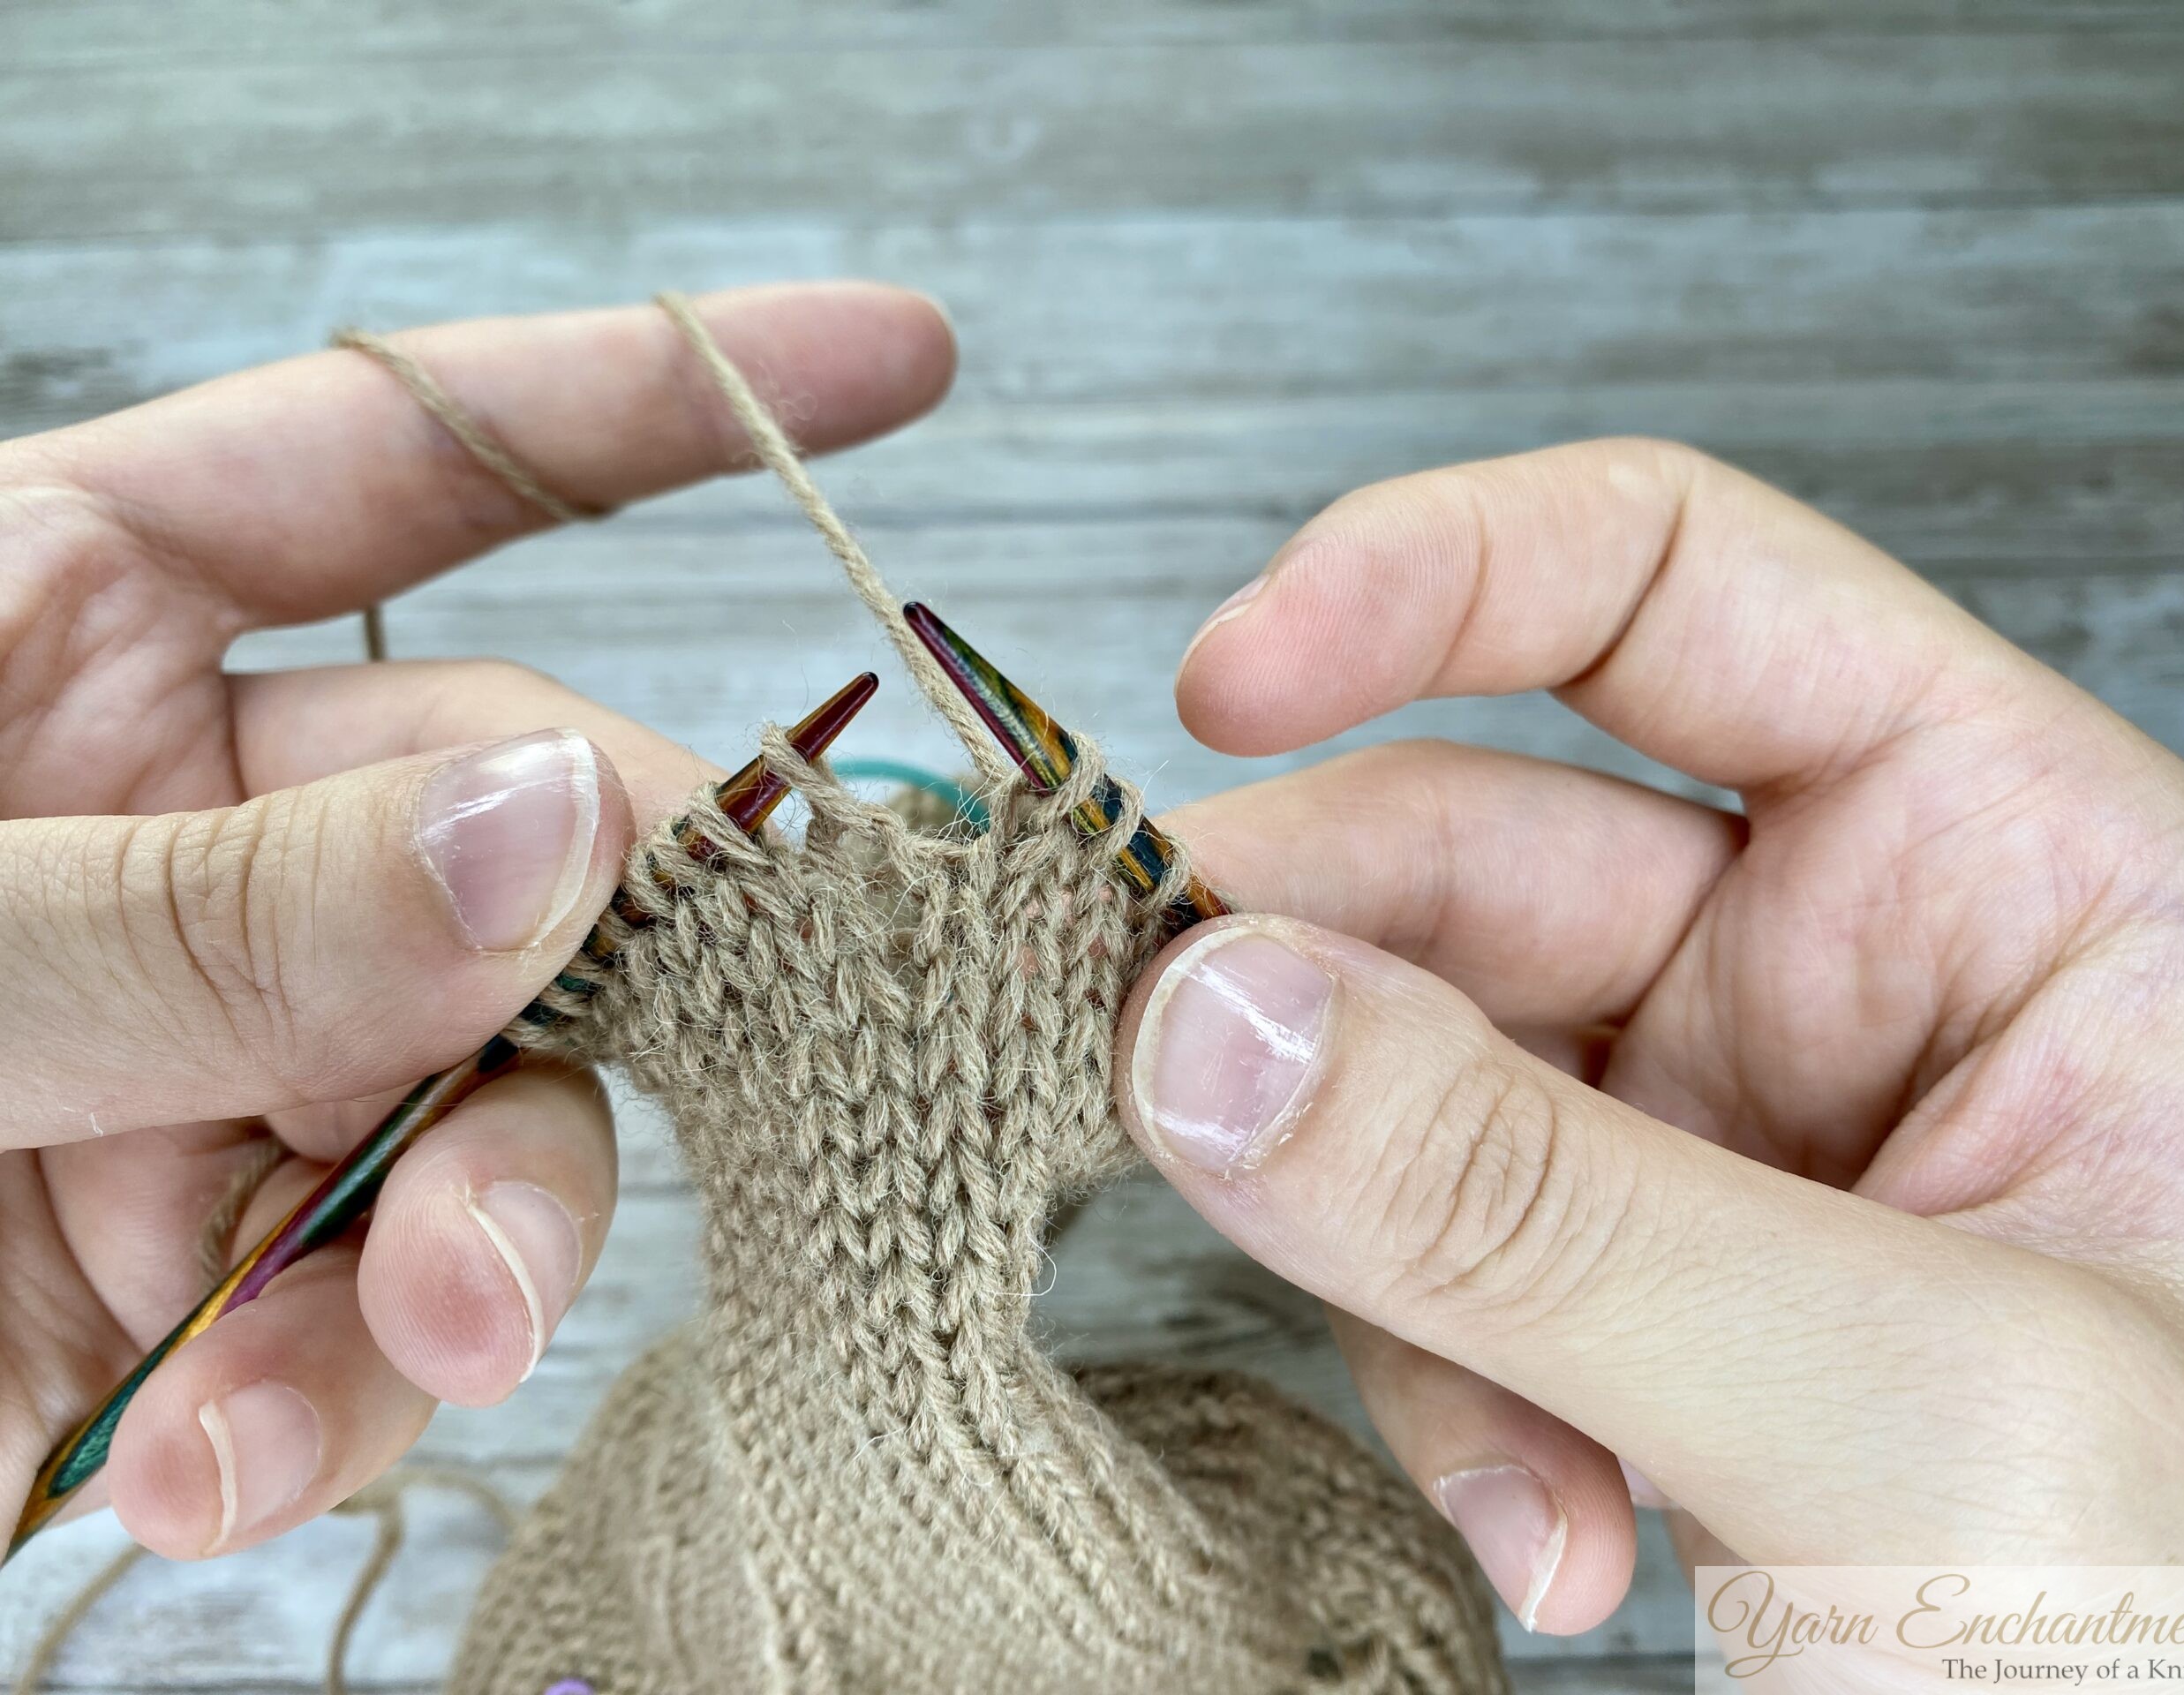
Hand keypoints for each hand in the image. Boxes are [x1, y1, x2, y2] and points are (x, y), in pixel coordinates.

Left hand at [0, 285, 953, 1557]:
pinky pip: (355, 1315)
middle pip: (522, 852)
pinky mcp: (176, 1280)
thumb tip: (581, 834)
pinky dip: (325, 1401)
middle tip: (635, 1089)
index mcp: (68, 622)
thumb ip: (204, 908)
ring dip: (460, 1254)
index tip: (898, 362)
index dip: (663, 398)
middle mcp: (185, 828)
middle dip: (597, 988)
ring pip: (477, 1110)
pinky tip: (213, 1467)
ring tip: (356, 1373)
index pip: (418, 464)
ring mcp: (199, 1058)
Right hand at [1115, 439, 2183, 1633]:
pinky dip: (1437, 1397)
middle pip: (1477, 847)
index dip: (1433, 580)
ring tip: (1483, 1442)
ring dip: (1378, 1252)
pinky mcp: (1635, 1299)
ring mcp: (1729, 1139)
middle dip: (1312, 975)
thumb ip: (1546, 1213)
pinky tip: (1547, 1537)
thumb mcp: (1922, 1409)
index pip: (1677, 582)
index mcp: (2014, 865)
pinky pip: (1430, 1269)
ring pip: (1409, 1076)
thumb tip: (1213, 1023)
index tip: (1227, 678)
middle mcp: (1855, 968)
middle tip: (1157, 1072)